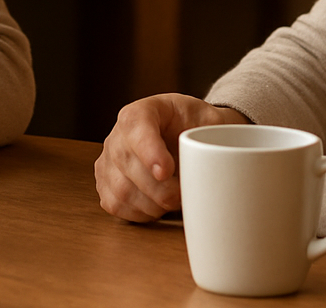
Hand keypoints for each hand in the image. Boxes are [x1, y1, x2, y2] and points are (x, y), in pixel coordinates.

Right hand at [95, 94, 248, 221]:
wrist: (183, 136)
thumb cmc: (195, 127)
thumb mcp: (209, 119)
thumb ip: (215, 131)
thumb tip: (221, 156)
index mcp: (142, 112)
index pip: (136, 126)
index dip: (149, 151)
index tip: (167, 171)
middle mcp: (118, 134)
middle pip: (127, 163)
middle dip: (159, 189)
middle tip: (183, 196)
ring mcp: (107, 160)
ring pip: (121, 189)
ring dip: (152, 205)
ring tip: (174, 201)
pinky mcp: (105, 184)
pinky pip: (115, 205)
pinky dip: (140, 213)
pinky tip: (157, 207)